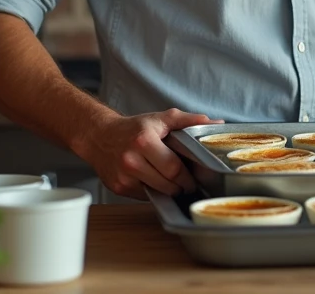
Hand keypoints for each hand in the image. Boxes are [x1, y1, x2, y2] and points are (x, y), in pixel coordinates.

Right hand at [81, 108, 222, 198]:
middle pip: (167, 183)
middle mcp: (131, 160)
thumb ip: (188, 121)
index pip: (174, 168)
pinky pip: (144, 195)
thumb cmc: (134, 128)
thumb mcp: (161, 119)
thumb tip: (216, 123)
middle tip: (187, 183)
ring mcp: (123, 176)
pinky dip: (153, 191)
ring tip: (173, 182)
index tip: (194, 178)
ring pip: (157, 192)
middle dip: (181, 186)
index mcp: (144, 141)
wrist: (99, 136)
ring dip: (169, 190)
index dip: (188, 177)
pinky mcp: (118, 187)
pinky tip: (154, 181)